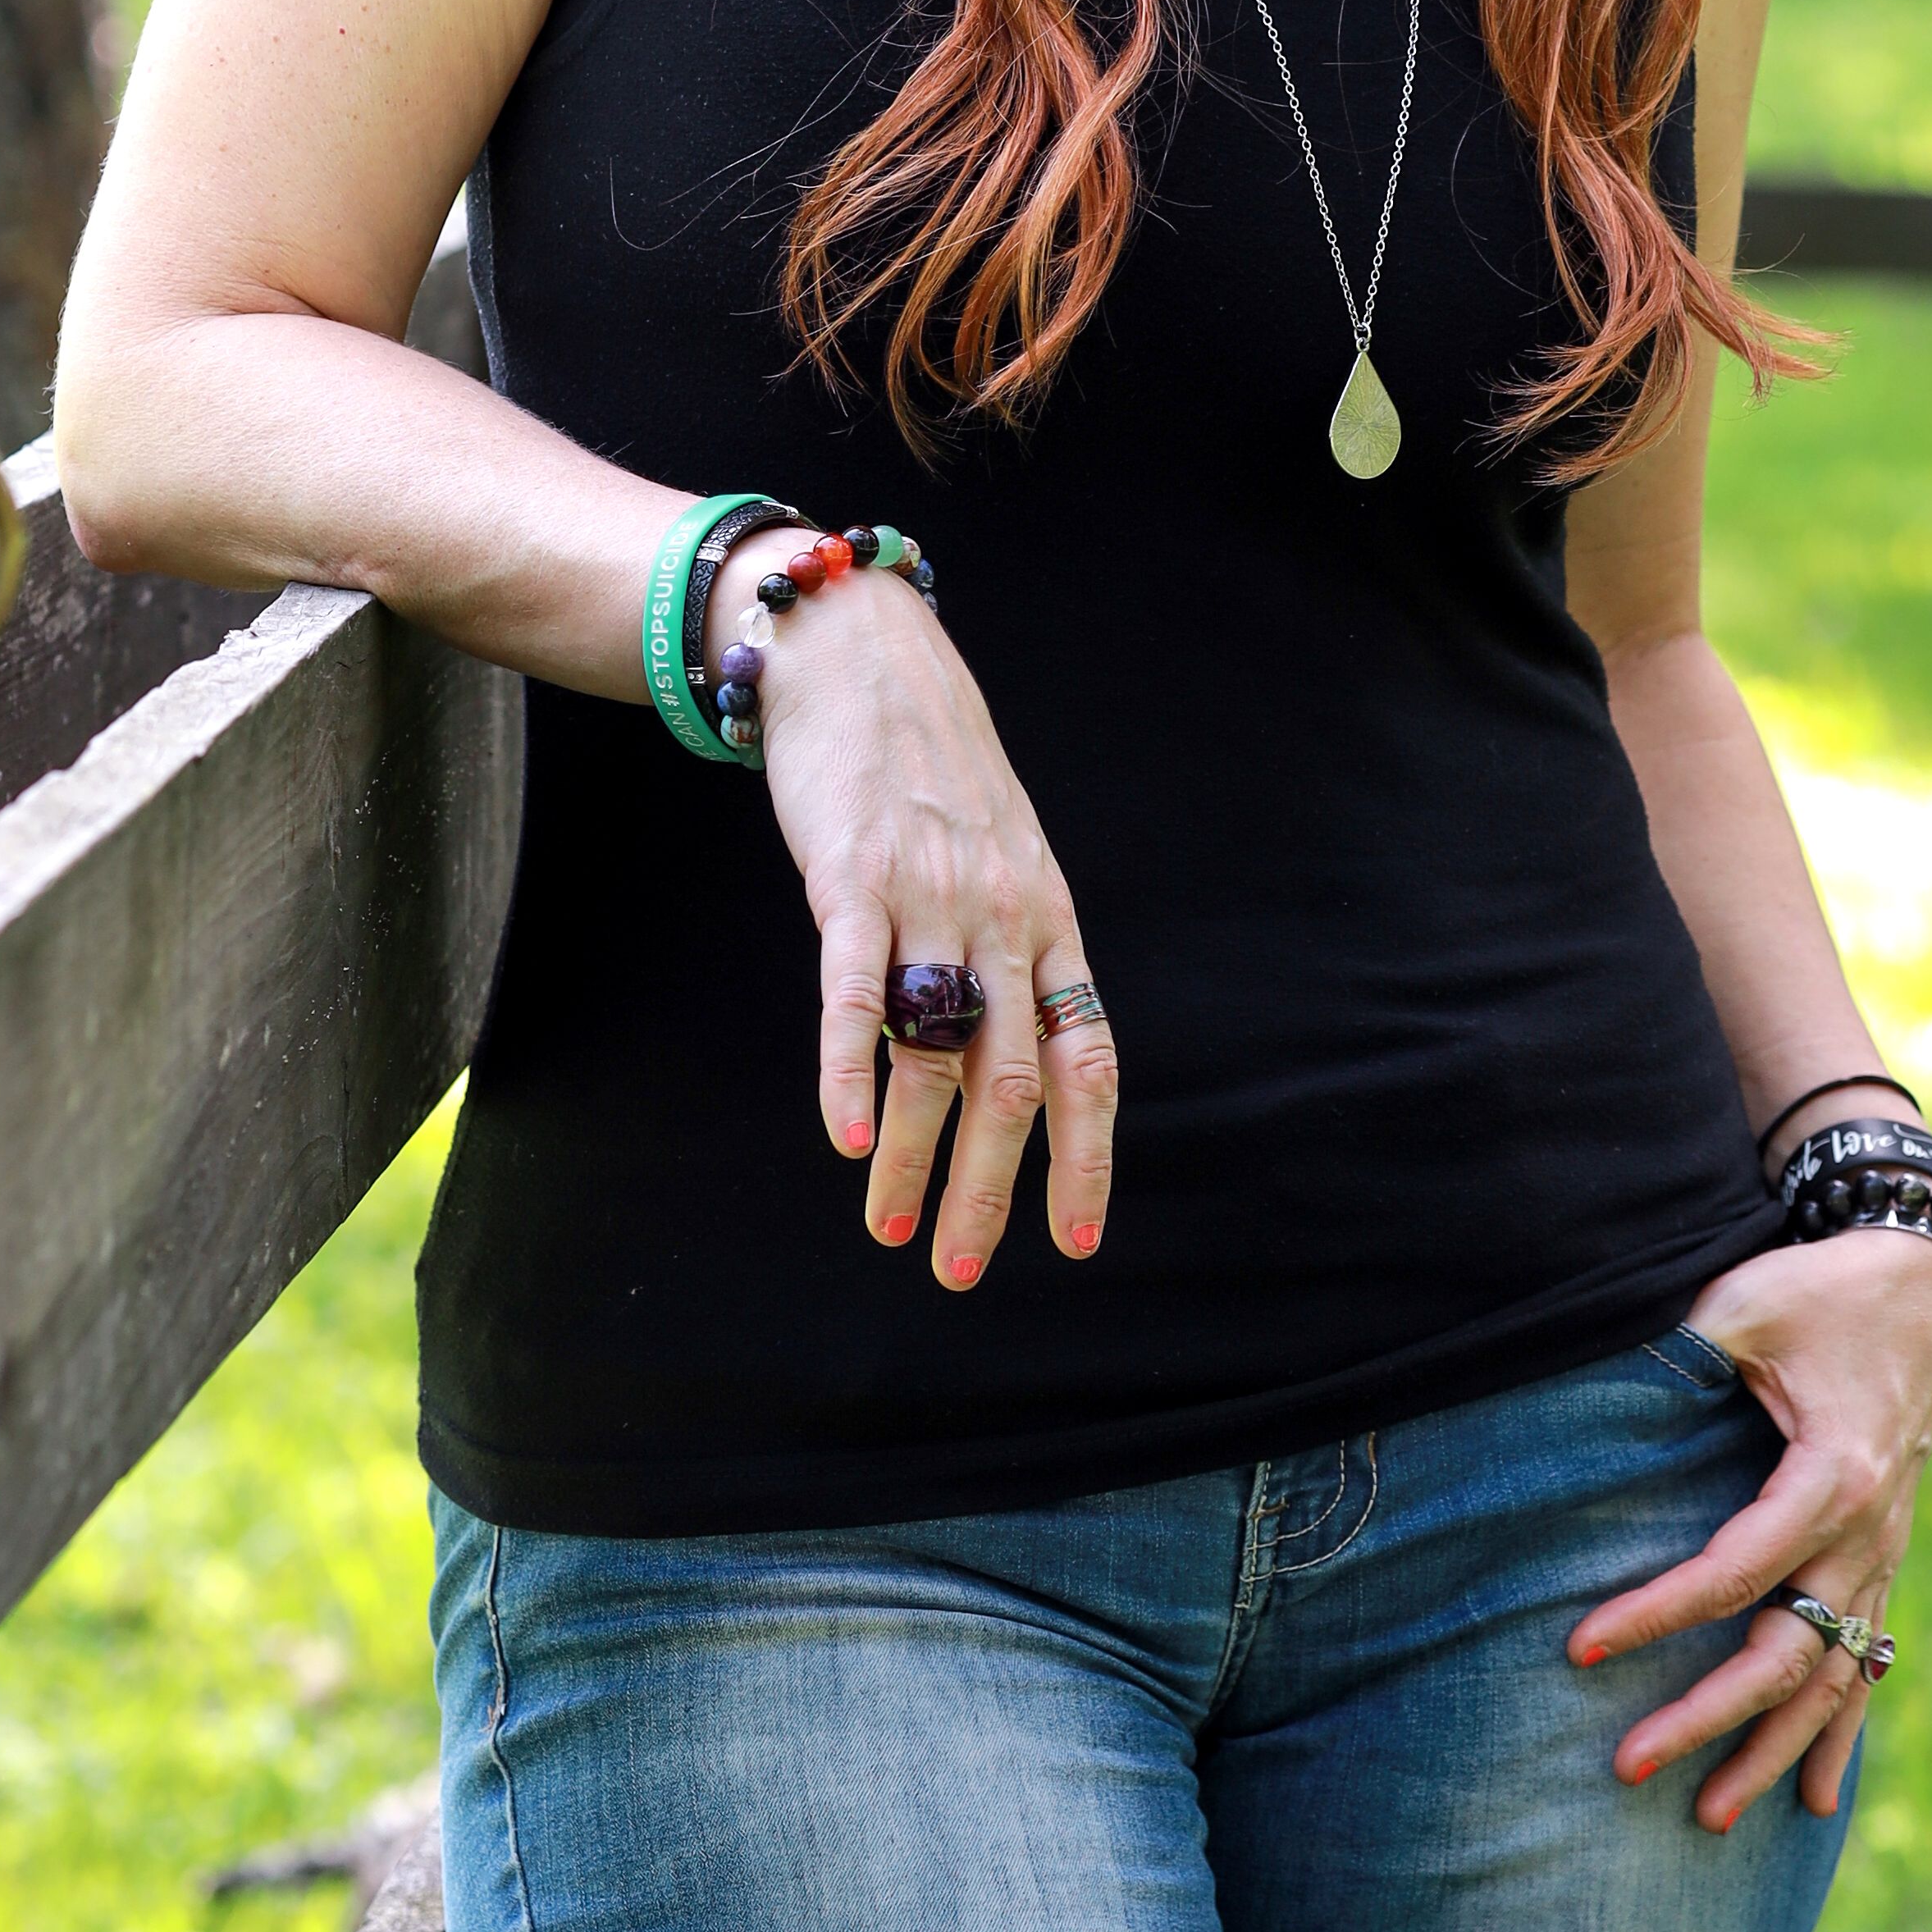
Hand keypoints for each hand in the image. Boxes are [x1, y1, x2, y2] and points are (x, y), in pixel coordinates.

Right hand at [719, 534, 1115, 1289]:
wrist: (866, 658)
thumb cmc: (932, 768)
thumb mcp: (1000, 855)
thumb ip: (1008, 949)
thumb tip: (1007, 1058)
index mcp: (1048, 918)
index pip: (1086, 1059)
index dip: (1086, 1156)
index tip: (1076, 1241)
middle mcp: (1001, 917)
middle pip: (1011, 1083)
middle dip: (992, 1192)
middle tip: (964, 1273)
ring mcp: (929, 898)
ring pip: (933, 1057)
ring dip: (915, 1160)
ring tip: (893, 1230)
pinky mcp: (852, 880)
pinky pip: (855, 995)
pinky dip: (849, 1074)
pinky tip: (845, 1138)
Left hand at [1570, 1229, 1931, 1829]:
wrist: (1921, 1284)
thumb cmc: (1818, 1291)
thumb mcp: (1744, 1303)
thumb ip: (1681, 1347)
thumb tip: (1588, 1378)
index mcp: (1831, 1478)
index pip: (1733, 1571)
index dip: (1655, 1613)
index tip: (1581, 1649)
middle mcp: (1867, 1535)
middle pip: (1786, 1654)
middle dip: (1709, 1719)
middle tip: (1628, 1766)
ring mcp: (1881, 1557)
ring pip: (1830, 1681)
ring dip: (1771, 1752)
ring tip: (1706, 1818)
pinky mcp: (1881, 1561)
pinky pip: (1865, 1665)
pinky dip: (1837, 1735)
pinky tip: (1812, 1802)